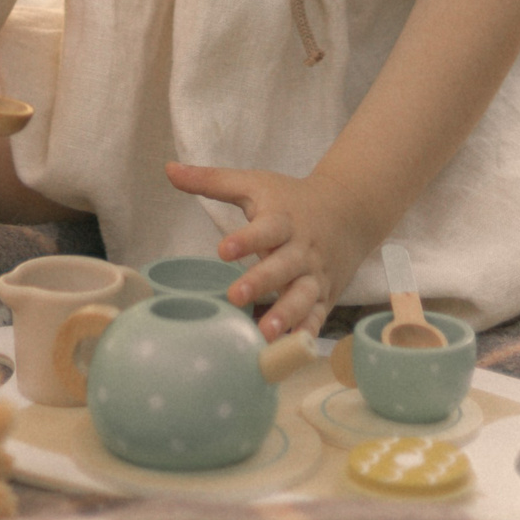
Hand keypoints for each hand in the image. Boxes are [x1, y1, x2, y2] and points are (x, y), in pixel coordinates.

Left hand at [164, 161, 375, 340]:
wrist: (350, 209)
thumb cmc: (291, 198)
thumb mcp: (254, 184)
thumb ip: (211, 180)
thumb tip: (168, 169)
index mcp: (283, 220)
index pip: (266, 229)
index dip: (246, 240)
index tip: (223, 250)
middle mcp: (302, 249)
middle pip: (283, 267)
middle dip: (261, 282)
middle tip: (235, 297)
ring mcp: (315, 275)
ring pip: (303, 296)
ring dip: (286, 315)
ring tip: (264, 333)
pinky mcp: (326, 295)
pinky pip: (317, 317)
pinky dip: (306, 333)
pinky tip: (290, 350)